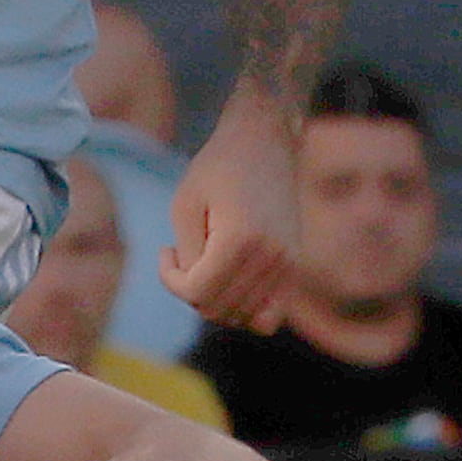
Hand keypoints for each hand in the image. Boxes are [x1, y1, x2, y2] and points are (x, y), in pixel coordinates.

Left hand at [161, 100, 300, 330]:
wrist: (266, 143)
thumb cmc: (218, 168)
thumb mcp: (186, 203)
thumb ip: (187, 253)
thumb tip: (195, 291)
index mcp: (240, 239)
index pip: (197, 291)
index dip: (170, 279)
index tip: (165, 250)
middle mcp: (271, 257)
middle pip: (217, 308)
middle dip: (189, 289)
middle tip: (182, 254)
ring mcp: (289, 265)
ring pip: (241, 317)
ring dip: (214, 299)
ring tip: (205, 264)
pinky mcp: (296, 267)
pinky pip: (270, 317)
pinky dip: (245, 311)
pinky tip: (229, 281)